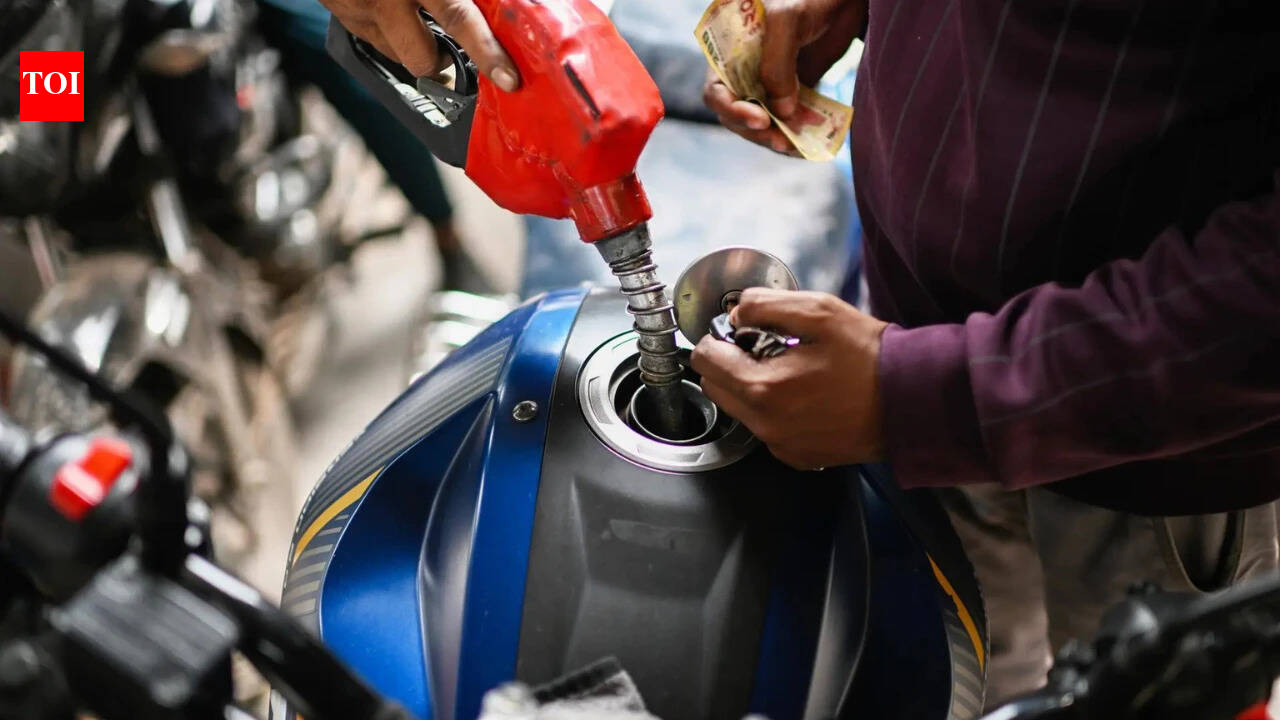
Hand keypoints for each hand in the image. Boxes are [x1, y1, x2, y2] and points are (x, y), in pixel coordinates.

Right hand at [320, 0, 519, 90]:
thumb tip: (491, 2)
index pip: (459, 20)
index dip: (486, 52)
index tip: (506, 77)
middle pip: (423, 59)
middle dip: (442, 62)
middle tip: (453, 50)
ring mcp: (354, 9)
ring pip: (395, 54)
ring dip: (412, 43)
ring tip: (416, 15)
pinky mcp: (338, 13)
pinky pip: (371, 35)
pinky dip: (387, 27)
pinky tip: (391, 6)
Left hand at [691, 288, 887, 469]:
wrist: (911, 402)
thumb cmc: (870, 358)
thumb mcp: (819, 312)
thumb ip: (765, 306)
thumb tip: (736, 314)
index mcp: (763, 387)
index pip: (707, 360)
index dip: (719, 338)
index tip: (739, 331)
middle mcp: (765, 424)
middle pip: (716, 387)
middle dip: (729, 363)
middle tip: (763, 347)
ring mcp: (780, 444)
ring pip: (739, 409)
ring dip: (750, 386)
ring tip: (790, 369)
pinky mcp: (797, 456)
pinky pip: (765, 429)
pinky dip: (772, 410)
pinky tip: (804, 394)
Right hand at [703, 0, 864, 151]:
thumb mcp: (786, 22)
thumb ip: (777, 66)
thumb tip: (780, 112)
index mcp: (728, 51)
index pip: (717, 91)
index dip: (733, 110)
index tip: (761, 120)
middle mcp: (743, 69)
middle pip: (738, 114)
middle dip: (758, 131)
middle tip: (783, 141)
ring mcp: (768, 81)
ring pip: (762, 121)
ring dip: (778, 136)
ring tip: (799, 147)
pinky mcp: (792, 90)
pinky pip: (787, 119)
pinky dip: (796, 133)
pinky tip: (809, 143)